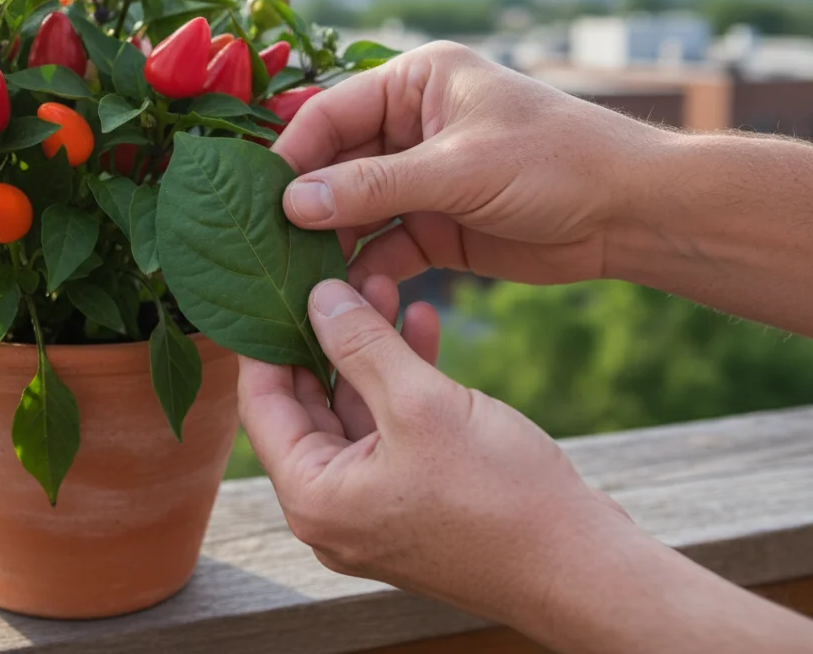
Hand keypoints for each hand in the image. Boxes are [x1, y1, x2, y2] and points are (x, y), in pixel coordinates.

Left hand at [240, 277, 812, 653]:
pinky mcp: (412, 503)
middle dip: (326, 336)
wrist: (583, 569)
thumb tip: (320, 298)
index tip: (276, 284)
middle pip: (306, 406)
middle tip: (337, 276)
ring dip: (368, 352)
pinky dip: (402, 384)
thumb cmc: (501, 498)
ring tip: (384, 286)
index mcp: (312, 497)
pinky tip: (421, 326)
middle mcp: (330, 511)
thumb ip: (361, 345)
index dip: (267, 337)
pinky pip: (390, 432)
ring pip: (353, 413)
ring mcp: (372, 510)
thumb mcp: (421, 403)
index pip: (262, 402)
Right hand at [274, 42, 668, 286]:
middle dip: (306, 204)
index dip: (293, 155)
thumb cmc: (557, 163)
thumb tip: (293, 204)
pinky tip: (343, 295)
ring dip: (329, 243)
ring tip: (295, 277)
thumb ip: (373, 186)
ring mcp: (420, 180)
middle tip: (265, 244)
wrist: (631, 214)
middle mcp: (410, 126)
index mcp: (415, 82)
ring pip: (353, 211)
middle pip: (334, 165)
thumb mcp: (459, 168)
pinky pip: (382, 248)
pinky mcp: (434, 228)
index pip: (331, 113)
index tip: (259, 198)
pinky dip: (364, 270)